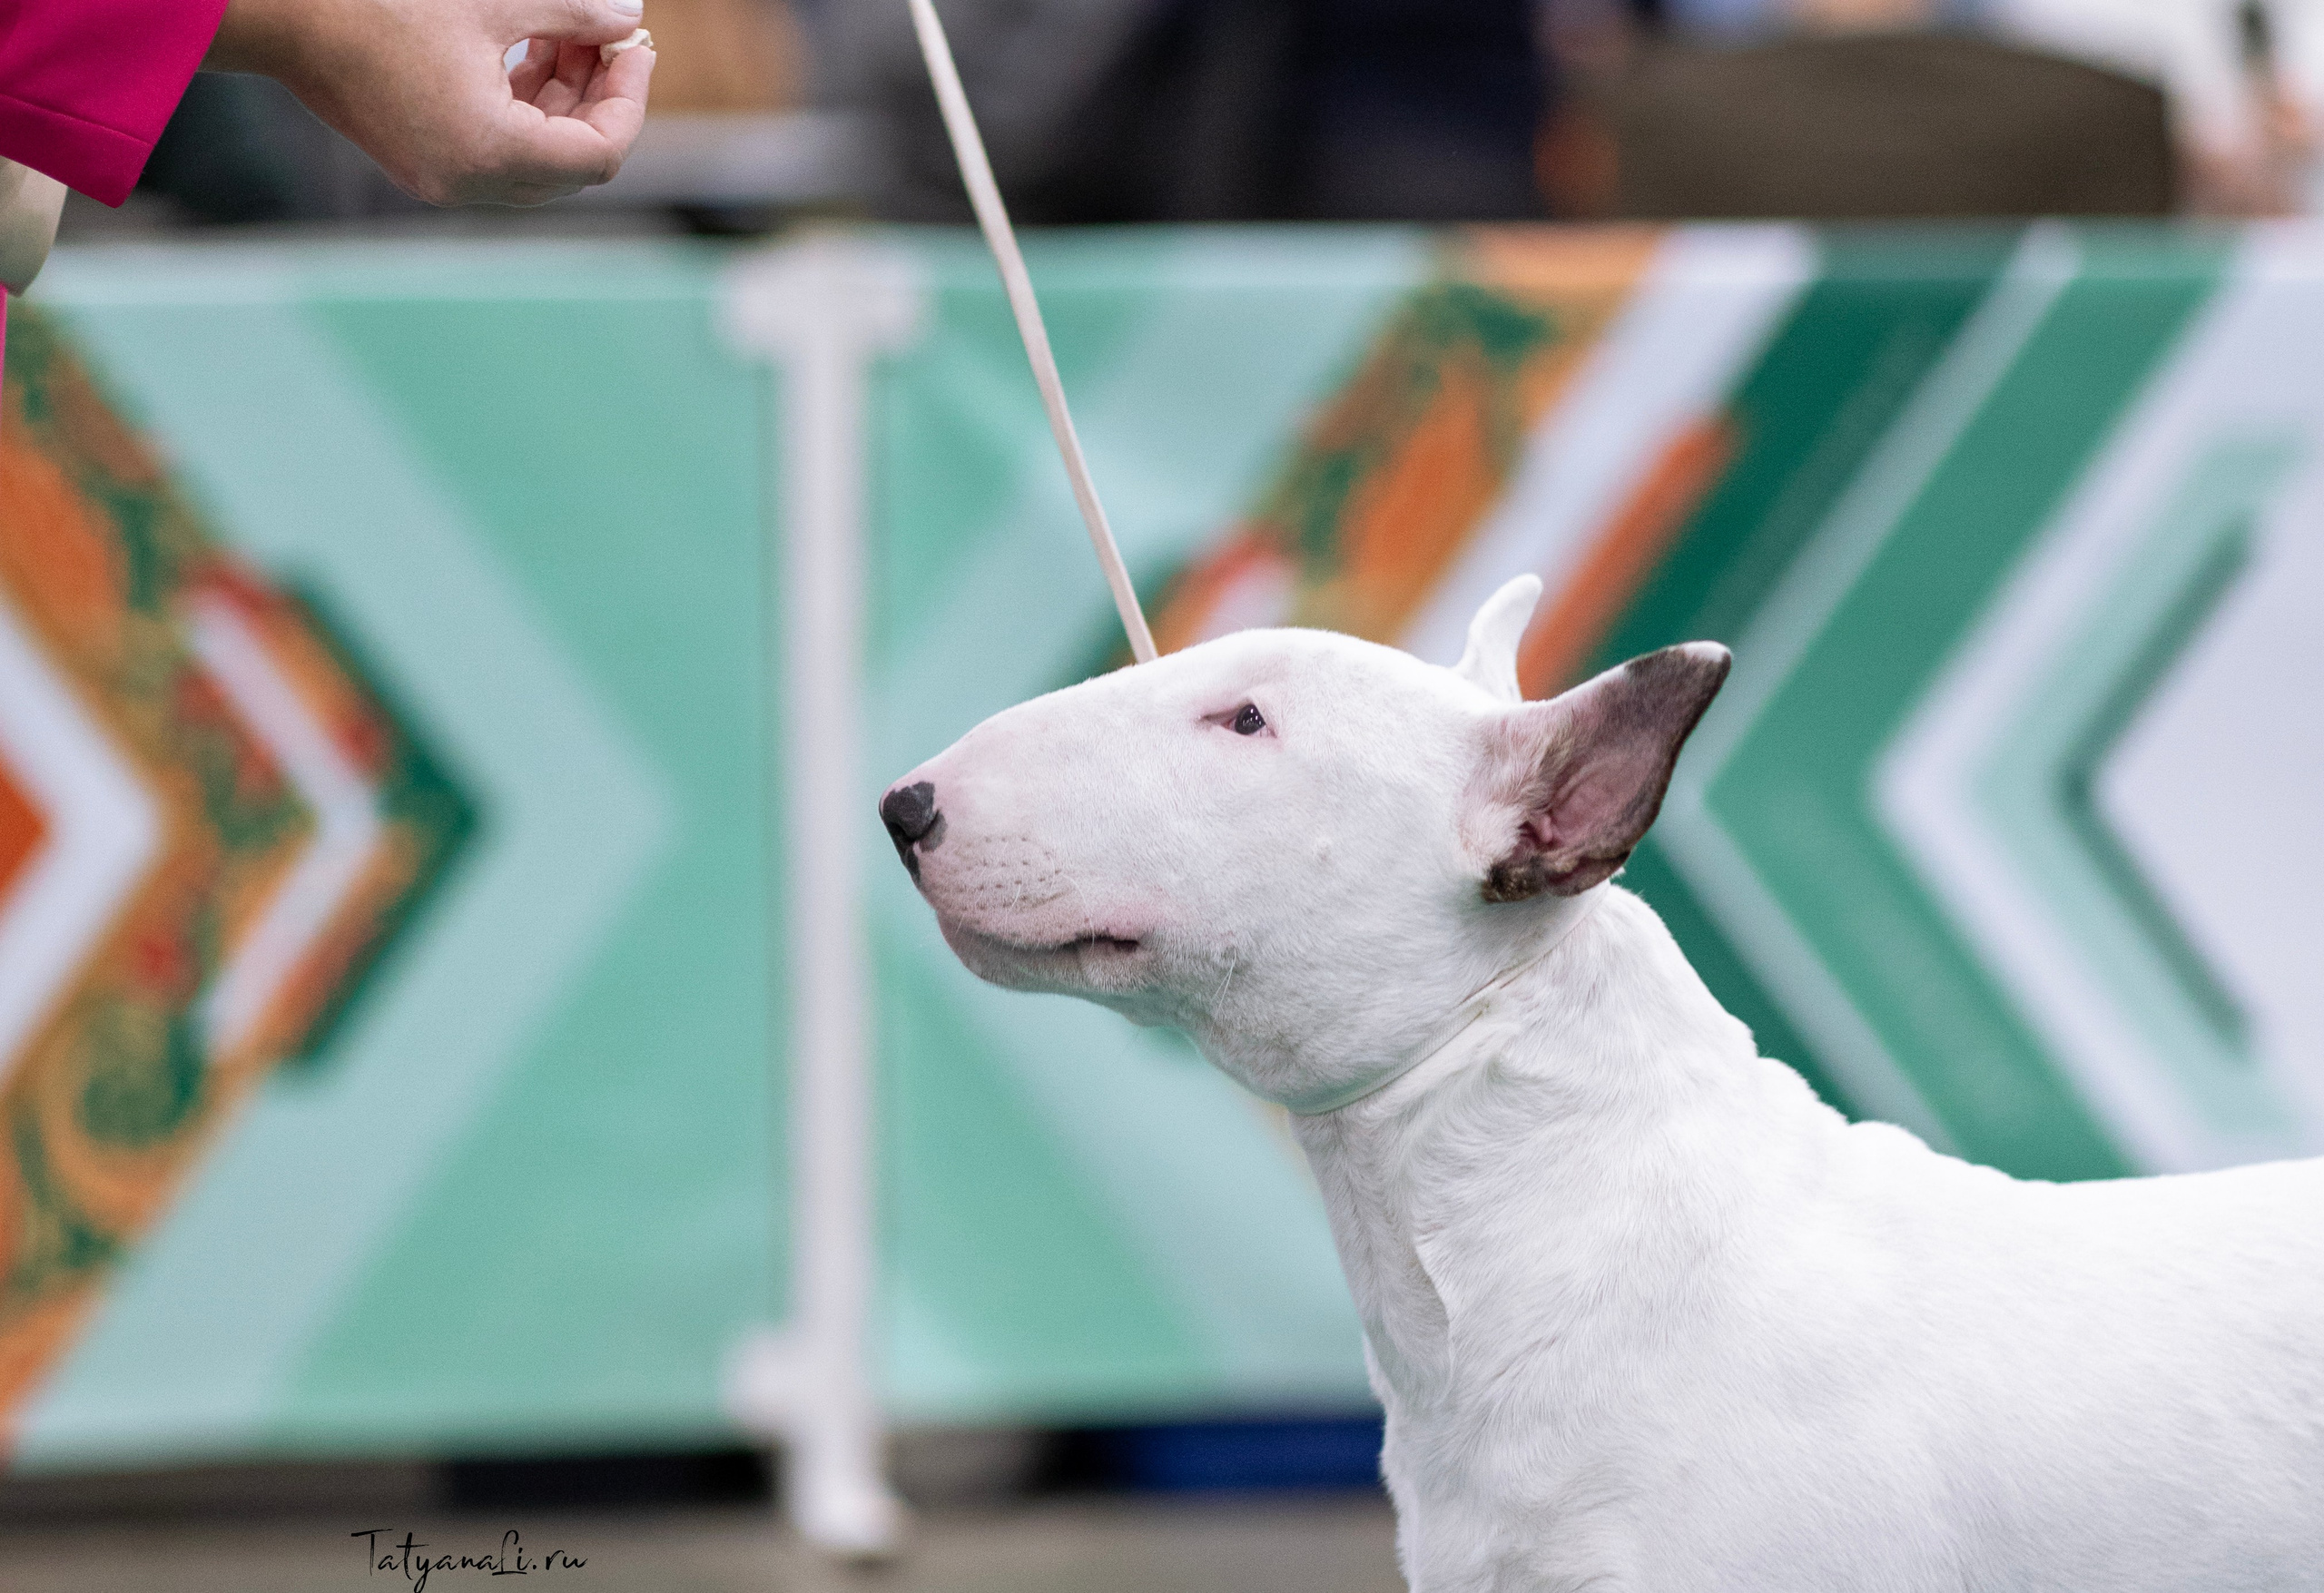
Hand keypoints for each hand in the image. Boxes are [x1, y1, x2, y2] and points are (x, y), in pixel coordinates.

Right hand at [205, 0, 655, 206]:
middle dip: (600, 94)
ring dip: (565, 96)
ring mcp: (447, 181)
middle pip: (574, 160)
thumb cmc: (382, 4)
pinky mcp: (427, 164)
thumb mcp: (493, 3)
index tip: (636, 45)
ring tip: (569, 29)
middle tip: (609, 32)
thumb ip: (571, 16)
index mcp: (493, 154)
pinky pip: (501, 149)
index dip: (630, 97)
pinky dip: (526, 105)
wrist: (285, 17)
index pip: (601, 153)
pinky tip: (531, 47)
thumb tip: (627, 19)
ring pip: (540, 156)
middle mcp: (472, 184)